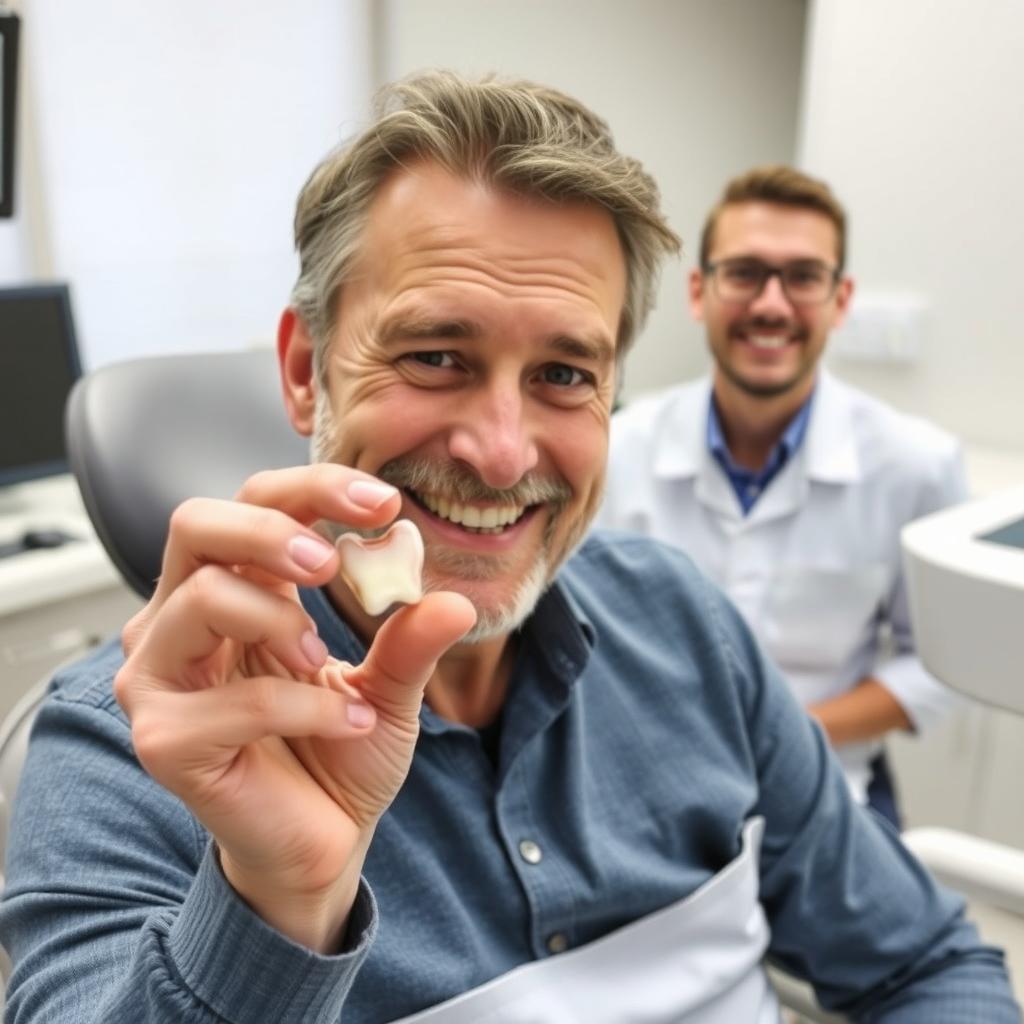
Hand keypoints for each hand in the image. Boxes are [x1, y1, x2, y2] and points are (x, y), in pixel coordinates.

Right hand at [114, 465, 475, 950]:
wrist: (321, 839)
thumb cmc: (341, 746)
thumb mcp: (389, 683)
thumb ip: (410, 639)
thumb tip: (454, 600)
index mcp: (235, 589)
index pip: (252, 504)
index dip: (313, 489)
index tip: (385, 503)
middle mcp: (180, 621)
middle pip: (196, 524)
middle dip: (273, 530)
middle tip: (333, 563)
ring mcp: (160, 679)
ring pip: (205, 598)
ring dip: (286, 624)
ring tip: (329, 664)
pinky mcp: (165, 740)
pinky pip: (238, 701)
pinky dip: (309, 707)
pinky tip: (347, 722)